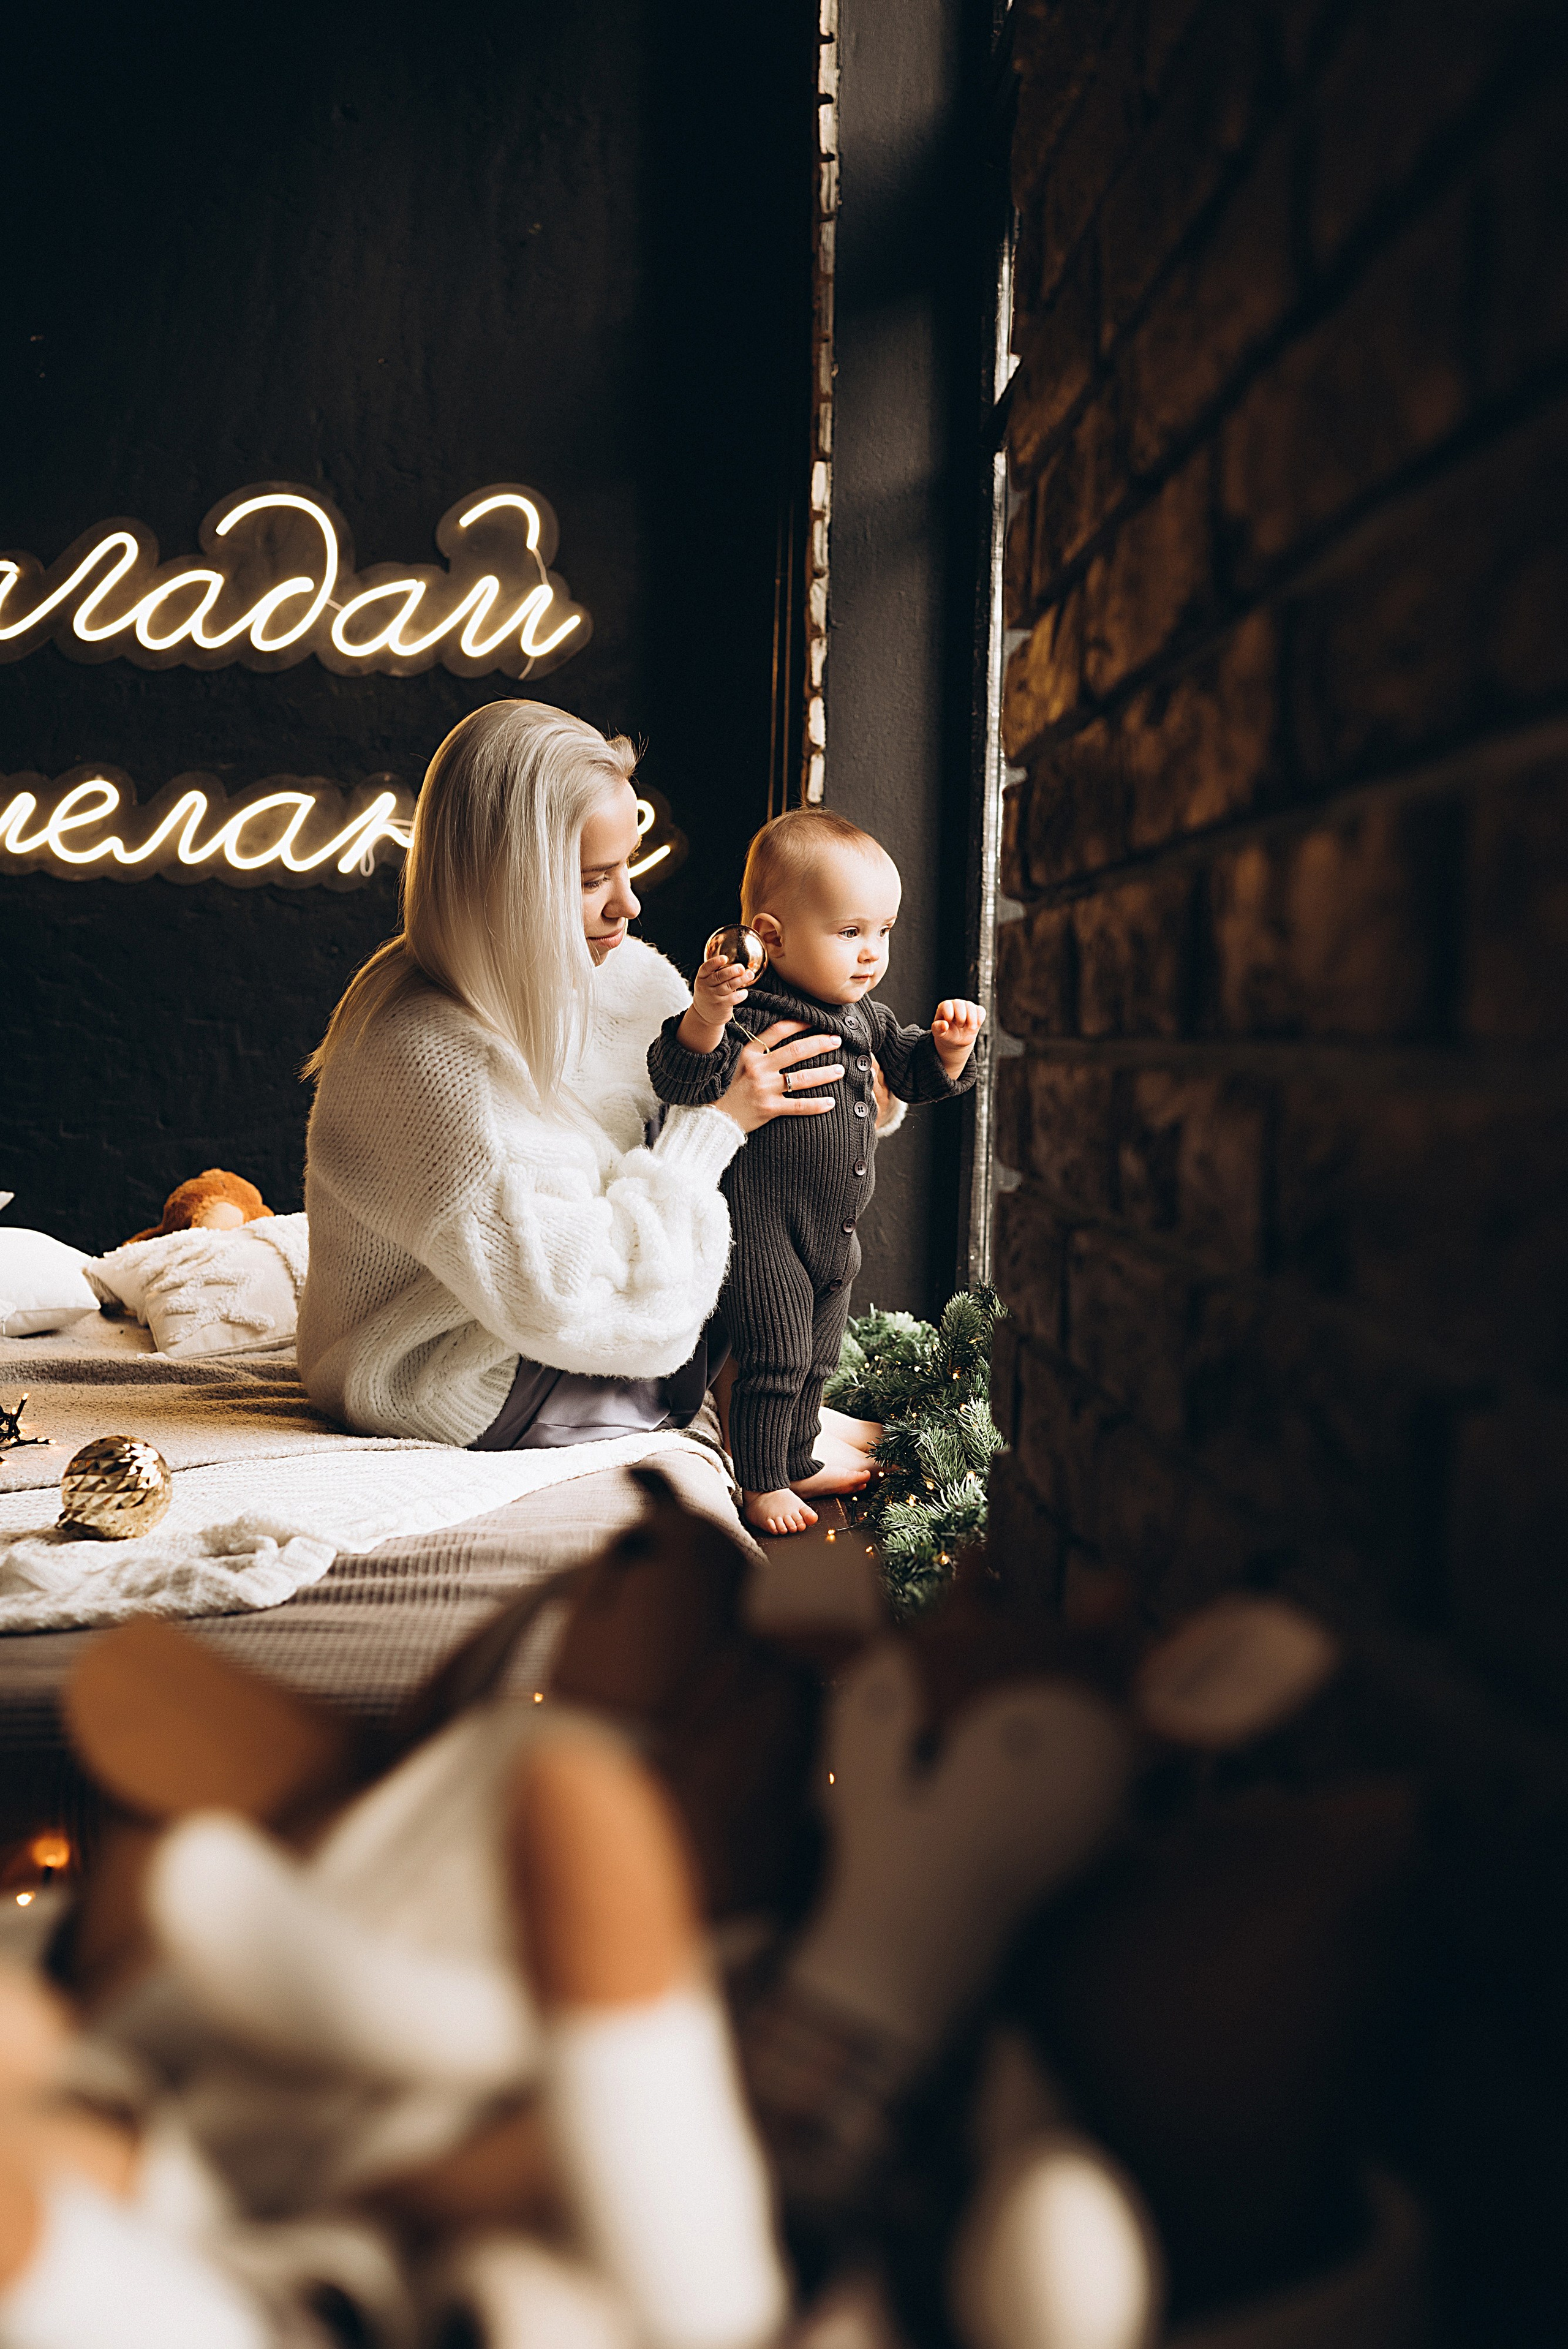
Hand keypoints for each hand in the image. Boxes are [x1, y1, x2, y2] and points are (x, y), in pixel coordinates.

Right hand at [687, 952, 753, 1043]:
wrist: (704, 1015)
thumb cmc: (709, 993)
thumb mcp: (707, 983)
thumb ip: (717, 974)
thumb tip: (738, 966)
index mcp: (701, 978)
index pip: (706, 968)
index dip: (715, 962)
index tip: (725, 958)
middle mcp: (705, 987)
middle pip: (719, 976)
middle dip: (732, 971)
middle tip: (742, 968)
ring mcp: (713, 997)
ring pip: (728, 986)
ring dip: (740, 980)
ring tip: (750, 975)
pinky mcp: (721, 1006)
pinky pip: (733, 998)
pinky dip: (740, 994)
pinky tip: (745, 992)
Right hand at [716, 1021, 842, 1134]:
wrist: (715, 1118)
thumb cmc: (729, 1088)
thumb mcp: (738, 1063)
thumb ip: (758, 1051)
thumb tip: (782, 1034)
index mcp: (750, 1053)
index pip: (778, 1031)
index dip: (799, 1023)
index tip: (816, 1020)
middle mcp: (758, 1068)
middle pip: (796, 1051)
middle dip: (820, 1044)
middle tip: (837, 1040)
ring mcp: (764, 1089)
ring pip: (802, 1078)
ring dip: (824, 1073)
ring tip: (840, 1069)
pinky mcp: (769, 1109)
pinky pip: (798, 1106)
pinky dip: (816, 1104)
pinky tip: (831, 1102)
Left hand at [931, 997, 984, 1076]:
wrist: (957, 1039)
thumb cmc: (946, 1034)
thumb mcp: (939, 1034)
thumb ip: (938, 1029)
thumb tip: (944, 1025)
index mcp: (944, 1007)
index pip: (947, 1005)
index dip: (949, 1014)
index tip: (949, 1024)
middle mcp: (955, 1004)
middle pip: (959, 1003)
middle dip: (961, 1017)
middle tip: (960, 1026)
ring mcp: (967, 1006)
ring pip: (971, 1006)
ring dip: (972, 1019)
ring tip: (970, 1028)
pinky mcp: (977, 1011)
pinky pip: (981, 1011)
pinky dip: (980, 1019)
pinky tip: (976, 1026)